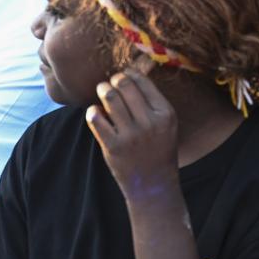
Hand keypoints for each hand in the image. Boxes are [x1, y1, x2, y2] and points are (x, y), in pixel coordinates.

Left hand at [86, 66, 179, 197]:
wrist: (154, 185)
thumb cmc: (158, 150)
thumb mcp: (166, 125)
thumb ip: (152, 102)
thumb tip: (130, 73)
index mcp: (166, 114)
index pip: (143, 82)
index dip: (129, 73)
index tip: (123, 75)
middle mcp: (150, 123)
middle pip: (124, 86)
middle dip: (114, 80)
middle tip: (109, 83)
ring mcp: (131, 135)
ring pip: (110, 98)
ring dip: (102, 90)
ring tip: (102, 91)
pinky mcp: (113, 147)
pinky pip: (96, 119)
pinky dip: (92, 111)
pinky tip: (95, 112)